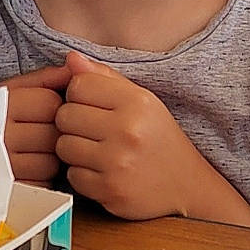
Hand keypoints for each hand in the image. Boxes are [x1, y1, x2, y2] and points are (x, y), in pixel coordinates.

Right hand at [1, 61, 70, 183]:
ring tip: (31, 152)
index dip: (54, 106)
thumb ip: (45, 78)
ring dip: (48, 159)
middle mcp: (0, 135)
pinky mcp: (6, 190)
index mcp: (1, 105)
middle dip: (53, 134)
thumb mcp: (10, 89)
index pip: (51, 104)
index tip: (42, 111)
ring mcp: (2, 166)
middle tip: (38, 133)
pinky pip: (40, 185)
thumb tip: (76, 65)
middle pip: (54, 135)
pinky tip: (27, 169)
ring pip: (50, 164)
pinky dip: (39, 179)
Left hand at [55, 50, 249, 225]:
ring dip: (75, 150)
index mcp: (137, 102)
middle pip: (64, 115)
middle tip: (93, 131)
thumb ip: (105, 78)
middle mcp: (128, 130)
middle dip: (73, 123)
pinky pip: (72, 175)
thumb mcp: (142, 101)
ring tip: (96, 151)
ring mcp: (118, 163)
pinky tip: (102, 171)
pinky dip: (83, 175)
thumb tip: (70, 58)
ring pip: (63, 146)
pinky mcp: (110, 190)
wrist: (186, 187)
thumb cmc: (159, 139)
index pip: (78, 85)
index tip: (93, 106)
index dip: (79, 95)